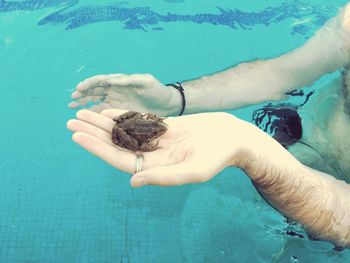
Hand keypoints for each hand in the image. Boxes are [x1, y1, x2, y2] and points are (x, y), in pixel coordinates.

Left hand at [66, 109, 256, 187]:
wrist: (234, 138)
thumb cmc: (218, 156)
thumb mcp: (194, 170)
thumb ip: (164, 177)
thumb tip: (133, 181)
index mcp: (157, 167)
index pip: (120, 158)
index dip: (98, 148)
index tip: (78, 136)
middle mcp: (154, 154)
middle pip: (117, 144)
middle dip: (94, 133)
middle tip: (72, 121)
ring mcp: (158, 140)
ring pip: (125, 131)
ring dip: (104, 123)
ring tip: (83, 113)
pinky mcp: (165, 127)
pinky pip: (139, 121)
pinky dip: (123, 115)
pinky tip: (107, 110)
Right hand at [68, 74, 179, 115]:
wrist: (167, 105)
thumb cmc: (157, 91)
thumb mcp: (146, 82)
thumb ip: (130, 79)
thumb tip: (112, 79)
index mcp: (120, 82)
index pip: (101, 81)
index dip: (89, 84)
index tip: (79, 88)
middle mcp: (116, 91)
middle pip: (95, 91)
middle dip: (82, 94)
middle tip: (71, 100)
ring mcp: (116, 103)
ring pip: (96, 102)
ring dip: (84, 104)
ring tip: (72, 107)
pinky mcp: (119, 113)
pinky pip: (103, 113)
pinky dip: (94, 114)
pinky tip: (86, 117)